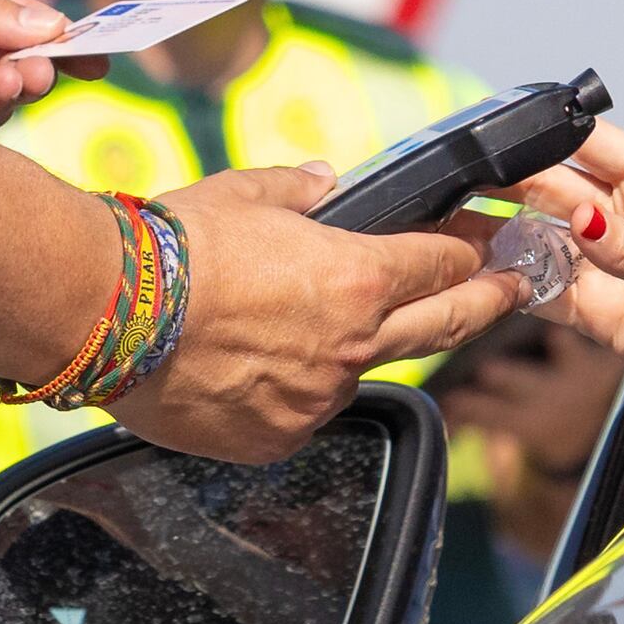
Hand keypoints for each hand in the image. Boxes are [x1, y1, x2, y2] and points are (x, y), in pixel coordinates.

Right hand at [117, 163, 512, 461]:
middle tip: (519, 289)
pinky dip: (295, 388)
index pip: (443, 263)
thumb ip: (302, 192)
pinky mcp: (276, 439)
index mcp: (357, 278)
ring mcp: (316, 400)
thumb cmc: (174, 245)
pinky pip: (303, 411)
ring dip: (359, 348)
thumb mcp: (247, 193)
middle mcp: (351, 347)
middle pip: (445, 326)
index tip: (497, 242)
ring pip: (359, 372)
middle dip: (491, 303)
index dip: (475, 249)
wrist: (104, 307)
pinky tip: (258, 365)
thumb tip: (327, 184)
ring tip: (317, 325)